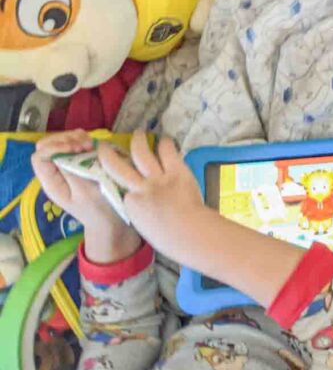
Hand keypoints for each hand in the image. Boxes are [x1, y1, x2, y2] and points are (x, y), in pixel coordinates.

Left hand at [31, 131, 139, 262]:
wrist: (112, 220)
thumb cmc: (100, 209)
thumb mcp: (86, 192)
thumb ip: (72, 171)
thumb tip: (65, 151)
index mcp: (52, 182)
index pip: (40, 156)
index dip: (55, 147)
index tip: (76, 148)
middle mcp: (55, 173)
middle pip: (47, 145)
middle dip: (66, 139)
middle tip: (86, 144)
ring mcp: (67, 167)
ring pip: (60, 142)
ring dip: (75, 138)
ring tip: (91, 144)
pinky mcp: (79, 163)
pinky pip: (75, 145)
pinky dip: (83, 140)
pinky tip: (93, 145)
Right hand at [99, 132, 207, 262]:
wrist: (190, 232)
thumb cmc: (168, 236)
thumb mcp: (143, 224)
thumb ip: (139, 209)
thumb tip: (141, 201)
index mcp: (129, 204)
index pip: (117, 186)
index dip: (112, 178)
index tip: (107, 170)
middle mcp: (140, 187)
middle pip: (117, 166)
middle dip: (108, 154)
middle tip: (105, 146)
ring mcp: (158, 177)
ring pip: (142, 152)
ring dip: (138, 140)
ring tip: (137, 133)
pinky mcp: (176, 170)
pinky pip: (167, 152)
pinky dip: (164, 144)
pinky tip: (164, 140)